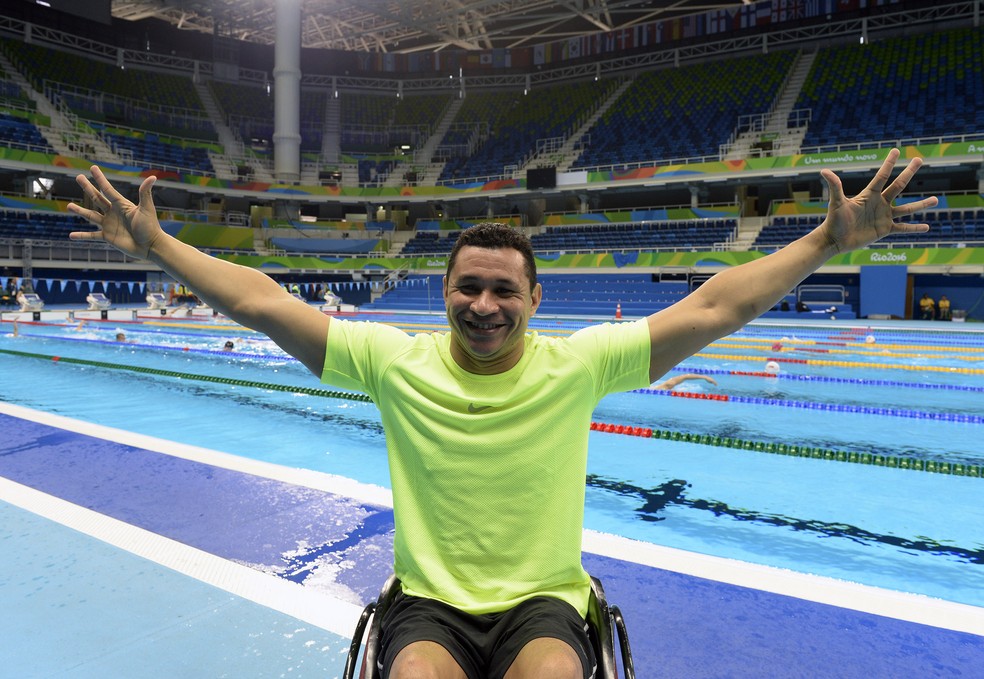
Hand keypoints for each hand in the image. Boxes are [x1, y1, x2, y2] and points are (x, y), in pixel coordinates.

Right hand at [67, 166, 161, 259]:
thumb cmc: (150, 227)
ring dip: (80, 211)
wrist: (151, 246)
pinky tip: (71, 235)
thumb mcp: (147, 209)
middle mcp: (113, 213)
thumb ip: (145, 193)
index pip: (108, 189)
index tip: (93, 168)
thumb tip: (153, 176)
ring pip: (91, 216)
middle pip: (97, 198)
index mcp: (121, 205)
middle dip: (88, 188)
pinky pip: (92, 235)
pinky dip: (82, 236)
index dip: (100, 179)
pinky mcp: (108, 237)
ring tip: (68, 206)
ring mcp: (109, 224)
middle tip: (78, 177)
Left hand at [819, 148, 938, 253]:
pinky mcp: (885, 230)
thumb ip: (835, 186)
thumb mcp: (836, 203)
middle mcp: (879, 203)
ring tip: (935, 200)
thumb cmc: (833, 220)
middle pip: (898, 186)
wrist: (834, 240)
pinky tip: (927, 227)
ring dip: (921, 205)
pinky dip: (914, 228)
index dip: (888, 163)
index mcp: (868, 195)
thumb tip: (824, 171)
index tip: (896, 150)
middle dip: (908, 172)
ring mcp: (884, 216)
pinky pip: (903, 228)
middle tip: (919, 159)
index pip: (882, 176)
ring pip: (906, 209)